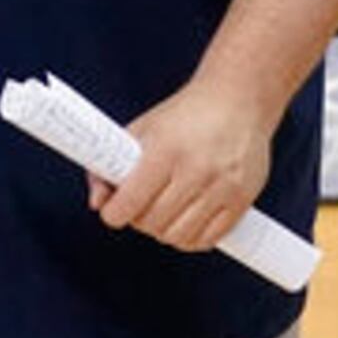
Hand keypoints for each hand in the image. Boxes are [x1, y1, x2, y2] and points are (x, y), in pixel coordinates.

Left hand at [96, 76, 274, 252]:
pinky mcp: (241, 199)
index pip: (130, 202)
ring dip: (164, 232)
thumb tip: (97, 203)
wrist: (238, 98)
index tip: (113, 212)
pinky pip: (207, 240)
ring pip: (179, 237)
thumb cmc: (187, 115)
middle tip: (141, 208)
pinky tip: (186, 221)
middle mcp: (195, 169)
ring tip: (164, 214)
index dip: (114, 214)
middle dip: (139, 221)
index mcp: (165, 149)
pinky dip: (190, 238)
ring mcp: (221, 187)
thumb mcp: (143, 130)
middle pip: (153, 223)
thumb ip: (111, 166)